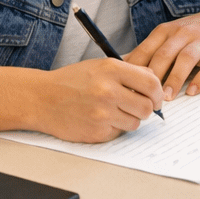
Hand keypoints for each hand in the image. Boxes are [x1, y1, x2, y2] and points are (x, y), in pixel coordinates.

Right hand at [34, 59, 165, 141]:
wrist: (42, 98)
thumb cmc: (70, 81)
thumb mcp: (97, 66)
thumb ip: (126, 72)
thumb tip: (153, 80)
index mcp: (110, 69)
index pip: (151, 83)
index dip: (157, 93)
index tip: (155, 97)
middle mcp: (108, 89)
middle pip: (148, 107)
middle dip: (145, 108)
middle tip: (134, 106)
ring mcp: (103, 112)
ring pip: (136, 122)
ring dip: (128, 118)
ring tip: (110, 110)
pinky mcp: (99, 130)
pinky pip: (120, 132)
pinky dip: (114, 127)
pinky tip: (98, 118)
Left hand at [126, 2, 199, 98]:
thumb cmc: (195, 32)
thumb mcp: (171, 35)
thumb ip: (153, 49)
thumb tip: (127, 65)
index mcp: (165, 31)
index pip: (146, 48)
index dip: (136, 67)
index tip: (128, 84)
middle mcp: (182, 34)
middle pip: (164, 54)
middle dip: (153, 76)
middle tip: (146, 95)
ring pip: (185, 59)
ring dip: (174, 79)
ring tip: (167, 97)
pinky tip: (193, 91)